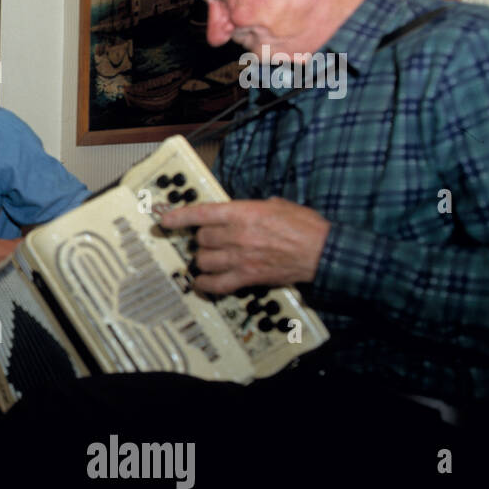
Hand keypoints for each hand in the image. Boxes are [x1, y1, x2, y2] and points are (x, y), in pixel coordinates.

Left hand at [160, 198, 330, 295]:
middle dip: (202, 240)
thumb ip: (252, 207)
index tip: (165, 220)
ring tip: (209, 259)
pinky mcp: (247, 277)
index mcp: (243, 213)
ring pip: (204, 260)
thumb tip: (239, 210)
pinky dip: (206, 284)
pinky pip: (216, 284)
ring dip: (203, 260)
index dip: (179, 217)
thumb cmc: (305, 226)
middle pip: (201, 239)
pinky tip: (202, 282)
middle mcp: (237, 235)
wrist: (323, 251)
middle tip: (209, 240)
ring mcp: (240, 258)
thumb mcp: (276, 205)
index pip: (202, 213)